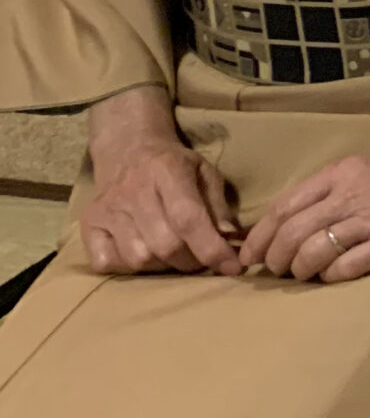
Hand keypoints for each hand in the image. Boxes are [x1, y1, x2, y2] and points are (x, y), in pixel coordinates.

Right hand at [81, 84, 242, 275]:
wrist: (128, 150)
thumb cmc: (173, 165)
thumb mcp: (204, 172)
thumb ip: (218, 206)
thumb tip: (229, 238)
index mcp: (167, 170)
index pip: (188, 219)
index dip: (211, 248)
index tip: (232, 267)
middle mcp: (133, 189)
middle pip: (165, 245)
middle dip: (190, 261)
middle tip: (200, 259)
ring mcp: (107, 208)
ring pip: (138, 259)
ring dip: (162, 266)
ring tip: (172, 254)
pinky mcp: (88, 224)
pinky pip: (107, 263)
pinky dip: (128, 267)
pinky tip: (141, 251)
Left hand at [236, 149, 369, 282]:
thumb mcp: (362, 168)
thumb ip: (329, 190)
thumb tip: (290, 222)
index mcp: (339, 174)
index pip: (284, 206)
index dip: (260, 234)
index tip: (249, 253)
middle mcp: (350, 195)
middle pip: (292, 233)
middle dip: (275, 258)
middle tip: (274, 270)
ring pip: (313, 252)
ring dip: (299, 270)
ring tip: (301, 275)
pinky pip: (347, 267)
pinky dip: (330, 276)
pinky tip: (329, 277)